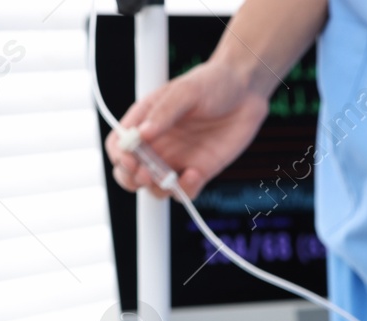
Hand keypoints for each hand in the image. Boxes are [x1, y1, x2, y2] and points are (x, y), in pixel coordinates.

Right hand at [105, 60, 270, 199]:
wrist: (247, 91)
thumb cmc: (213, 83)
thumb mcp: (186, 90)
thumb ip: (164, 112)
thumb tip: (141, 134)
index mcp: (146, 121)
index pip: (119, 145)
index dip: (119, 156)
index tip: (130, 159)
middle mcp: (157, 144)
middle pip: (129, 174)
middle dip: (132, 180)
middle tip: (146, 174)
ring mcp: (176, 160)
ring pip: (154, 188)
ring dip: (157, 188)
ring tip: (171, 177)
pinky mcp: (198, 172)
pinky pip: (184, 192)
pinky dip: (185, 190)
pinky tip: (194, 174)